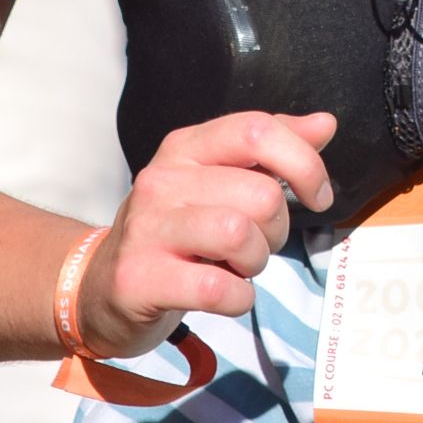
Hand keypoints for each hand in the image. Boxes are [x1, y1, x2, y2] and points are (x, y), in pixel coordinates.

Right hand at [74, 111, 335, 358]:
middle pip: (260, 194)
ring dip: (255, 262)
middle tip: (254, 246)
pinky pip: (218, 288)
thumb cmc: (174, 234)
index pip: (257, 130)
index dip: (304, 164)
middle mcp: (163, 180)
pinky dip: (237, 299)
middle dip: (276, 230)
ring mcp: (147, 229)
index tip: (316, 196)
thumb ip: (271, 152)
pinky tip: (221, 295)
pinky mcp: (139, 278)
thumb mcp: (217, 182)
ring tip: (235, 268)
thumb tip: (324, 124)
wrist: (98, 288)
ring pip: (240, 235)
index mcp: (186, 148)